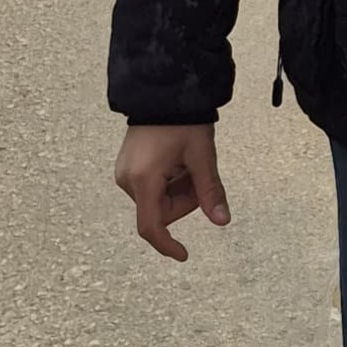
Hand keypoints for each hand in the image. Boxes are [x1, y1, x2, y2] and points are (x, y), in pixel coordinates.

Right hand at [115, 123, 228, 261]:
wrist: (164, 92)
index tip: (184, 254)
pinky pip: (151, 187)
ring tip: (188, 160)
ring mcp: (124, 174)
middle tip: (199, 173)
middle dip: (184, 199)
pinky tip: (177, 159)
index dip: (167, 244)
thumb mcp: (202, 155)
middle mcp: (127, 180)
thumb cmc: (184, 121)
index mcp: (143, 179)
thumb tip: (222, 221)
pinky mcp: (127, 167)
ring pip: (157, 199)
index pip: (151, 226)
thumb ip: (210, 190)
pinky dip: (169, 181)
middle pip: (160, 210)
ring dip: (177, 189)